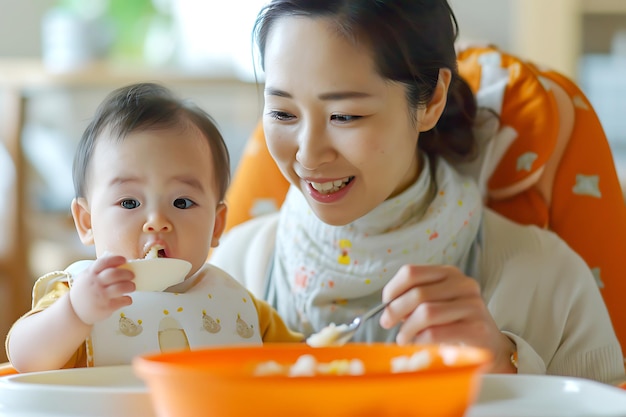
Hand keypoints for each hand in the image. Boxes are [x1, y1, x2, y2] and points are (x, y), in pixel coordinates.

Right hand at [69, 255, 135, 324]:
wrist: (75, 312)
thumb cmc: (84, 292)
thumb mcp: (85, 278)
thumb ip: (98, 271)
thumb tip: (118, 264)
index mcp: (90, 274)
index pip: (103, 262)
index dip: (116, 259)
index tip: (124, 260)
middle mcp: (95, 284)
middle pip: (114, 274)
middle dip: (127, 274)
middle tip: (132, 275)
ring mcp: (100, 296)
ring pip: (120, 288)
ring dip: (130, 286)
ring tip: (131, 287)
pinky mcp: (106, 307)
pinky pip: (122, 301)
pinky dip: (128, 300)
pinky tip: (127, 299)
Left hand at [379, 264, 515, 372]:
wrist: (489, 345)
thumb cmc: (454, 323)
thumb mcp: (435, 303)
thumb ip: (414, 300)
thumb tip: (388, 308)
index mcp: (449, 273)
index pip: (411, 272)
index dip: (392, 289)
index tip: (385, 303)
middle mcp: (464, 284)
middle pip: (417, 293)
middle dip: (395, 310)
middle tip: (387, 323)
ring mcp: (473, 306)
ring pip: (426, 313)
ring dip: (407, 329)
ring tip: (403, 338)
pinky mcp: (477, 329)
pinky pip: (436, 332)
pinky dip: (420, 340)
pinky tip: (418, 344)